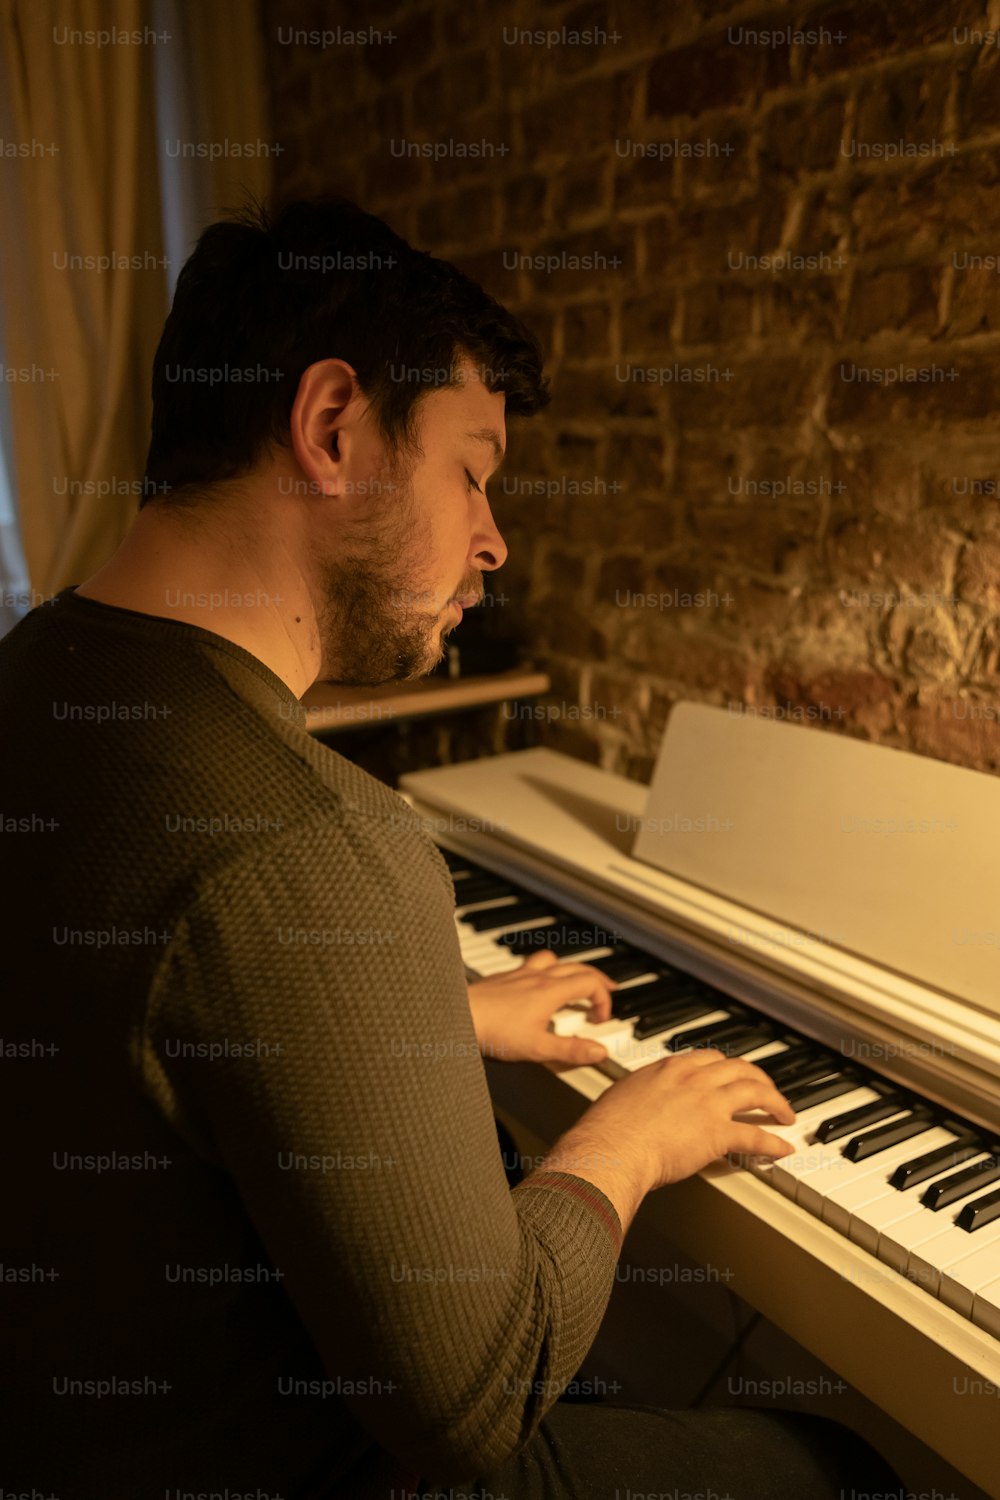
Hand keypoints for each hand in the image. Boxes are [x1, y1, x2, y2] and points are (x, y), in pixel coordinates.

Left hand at [467, 950, 616, 1066]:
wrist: (455, 1017)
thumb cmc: (492, 1032)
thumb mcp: (537, 1048)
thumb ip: (571, 1050)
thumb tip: (599, 1052)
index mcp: (550, 991)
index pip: (590, 983)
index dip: (603, 999)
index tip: (601, 1018)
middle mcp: (537, 976)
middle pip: (577, 968)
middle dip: (596, 979)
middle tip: (607, 990)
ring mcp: (519, 974)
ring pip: (553, 960)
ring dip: (570, 969)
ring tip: (574, 981)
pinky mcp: (503, 978)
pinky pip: (532, 964)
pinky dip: (545, 969)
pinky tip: (537, 984)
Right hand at [540, 1048, 795, 1228]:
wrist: (612, 1147)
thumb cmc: (608, 1129)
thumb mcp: (623, 1096)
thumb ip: (641, 1094)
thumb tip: (639, 1103)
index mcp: (670, 1068)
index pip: (709, 1058)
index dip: (727, 1067)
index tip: (734, 1074)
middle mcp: (693, 1079)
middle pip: (739, 1068)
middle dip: (759, 1078)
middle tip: (767, 1090)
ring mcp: (708, 1103)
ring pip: (755, 1092)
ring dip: (775, 1102)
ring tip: (785, 1113)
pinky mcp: (718, 1133)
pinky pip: (755, 1135)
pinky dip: (773, 1142)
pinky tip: (783, 1148)